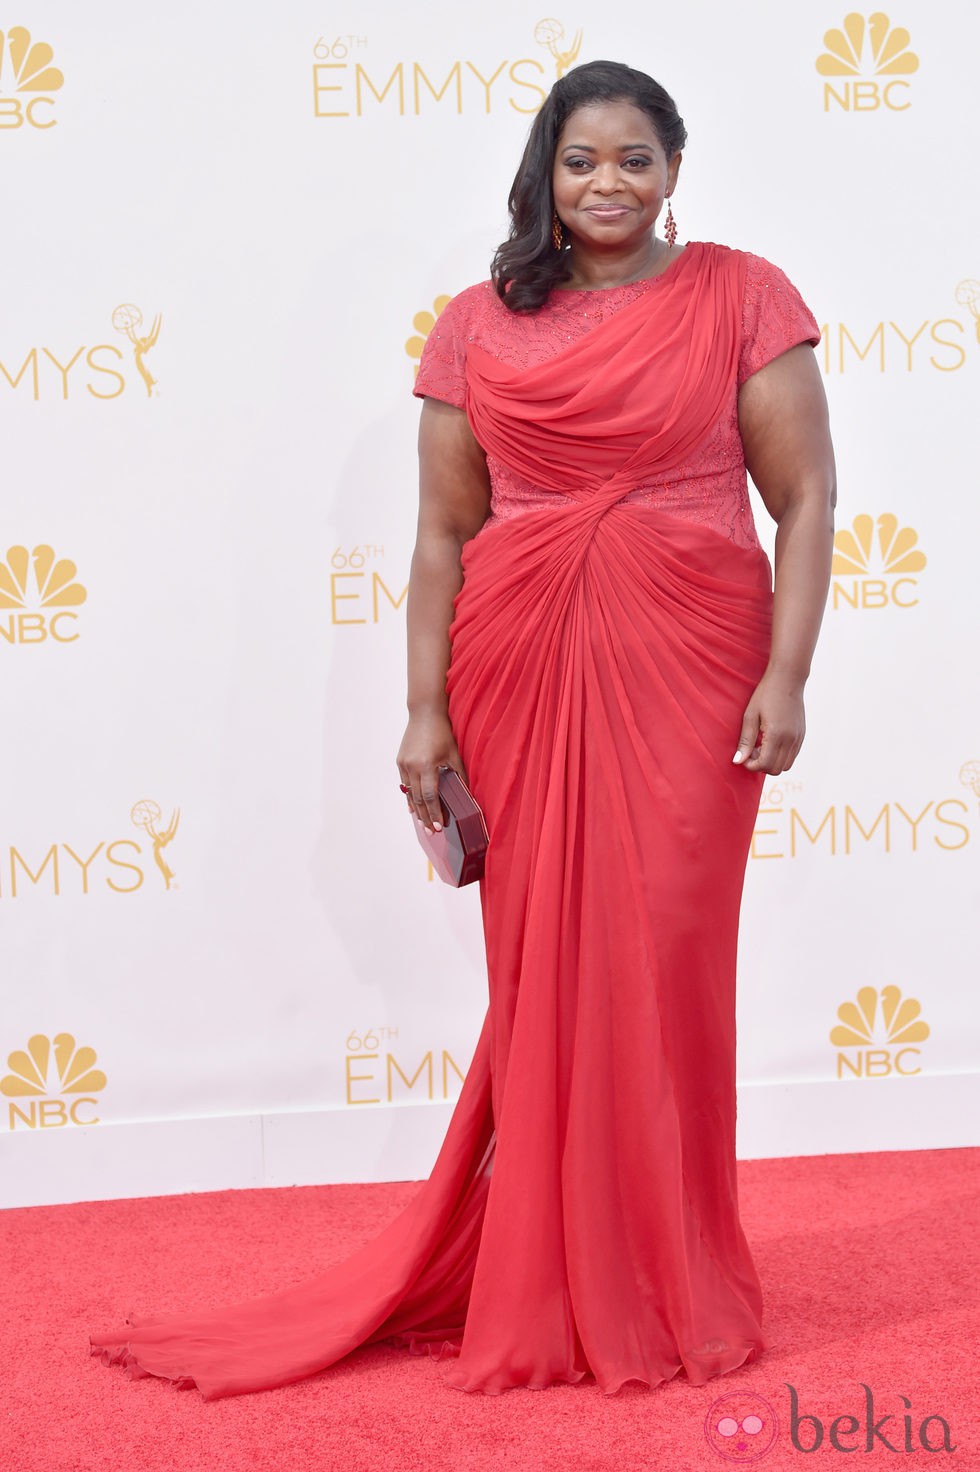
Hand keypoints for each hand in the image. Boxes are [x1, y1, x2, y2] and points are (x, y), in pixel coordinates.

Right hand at [396, 709, 467, 833]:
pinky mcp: (400, 761)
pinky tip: (413, 807)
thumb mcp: (454, 753)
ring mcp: (404, 764)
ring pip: (410, 794)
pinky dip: (410, 796)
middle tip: (431, 831)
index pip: (431, 796)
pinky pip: (405, 784)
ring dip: (417, 810)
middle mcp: (412, 767)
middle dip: (425, 817)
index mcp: (427, 765)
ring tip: (423, 823)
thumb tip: (467, 793)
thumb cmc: (442, 731)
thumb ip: (459, 774)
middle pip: (418, 799)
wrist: (424, 712)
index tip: (439, 826)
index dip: (434, 813)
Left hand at [732, 674, 805, 774]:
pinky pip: (792, 756)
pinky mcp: (802, 735)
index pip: (765, 764)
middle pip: (776, 769)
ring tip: (760, 747)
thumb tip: (738, 761)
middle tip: (751, 751)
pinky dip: (780, 756)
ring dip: (771, 762)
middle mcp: (791, 739)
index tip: (743, 757)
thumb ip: (745, 741)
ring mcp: (798, 738)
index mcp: (777, 735)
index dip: (751, 766)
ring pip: (786, 766)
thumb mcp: (750, 716)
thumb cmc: (766, 694)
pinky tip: (770, 742)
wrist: (787, 679)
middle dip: (761, 766)